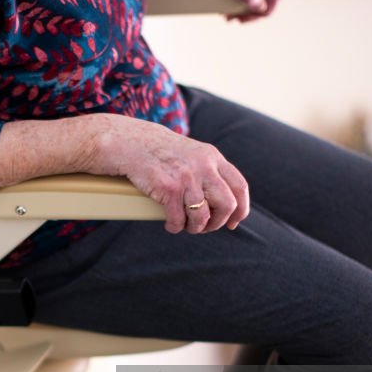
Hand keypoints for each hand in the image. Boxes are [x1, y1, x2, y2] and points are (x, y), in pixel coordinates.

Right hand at [89, 115, 249, 233]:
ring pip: (202, 217)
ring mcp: (186, 177)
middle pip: (226, 205)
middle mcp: (203, 166)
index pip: (239, 187)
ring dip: (195, 228)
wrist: (130, 143)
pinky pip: (178, 219)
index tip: (233, 222)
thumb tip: (222, 200)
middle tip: (205, 227)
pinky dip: (175, 227)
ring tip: (186, 226)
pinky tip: (171, 225)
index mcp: (213, 157)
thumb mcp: (192, 153)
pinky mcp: (167, 188)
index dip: (240, 209)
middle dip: (217, 222)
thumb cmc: (160, 152)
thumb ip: (209, 170)